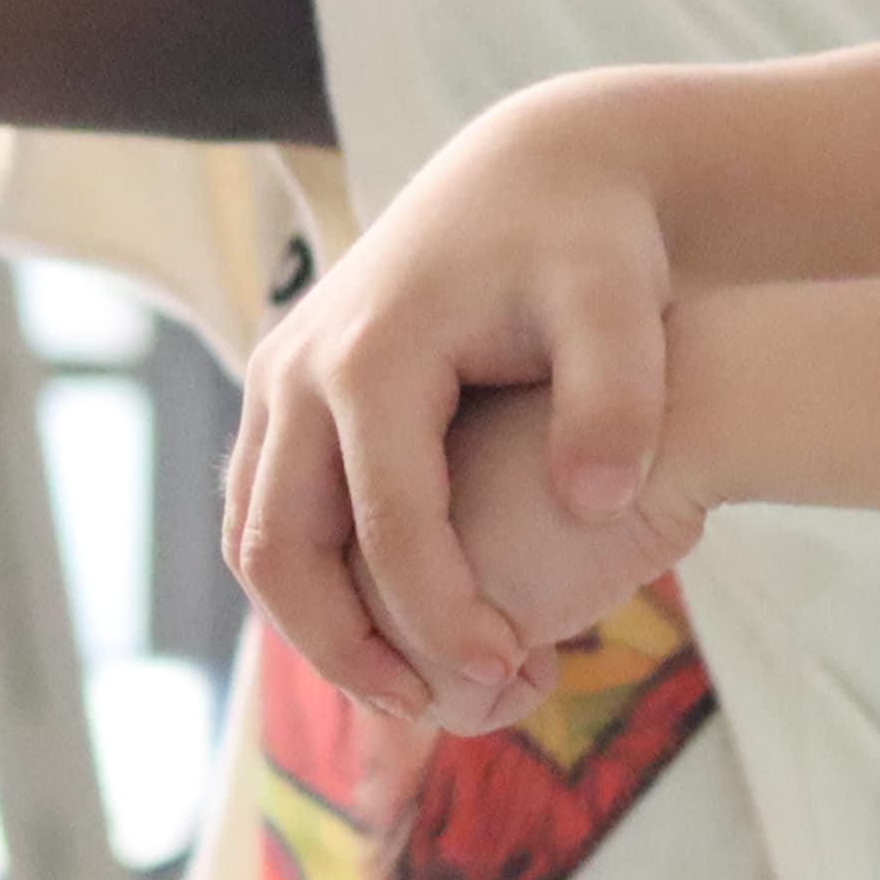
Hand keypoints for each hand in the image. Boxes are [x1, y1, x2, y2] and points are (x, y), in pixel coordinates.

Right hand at [227, 91, 681, 722]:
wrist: (537, 169)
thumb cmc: (591, 244)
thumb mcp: (622, 305)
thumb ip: (616, 400)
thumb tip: (593, 504)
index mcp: (374, 353)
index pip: (386, 522)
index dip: (438, 614)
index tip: (503, 674)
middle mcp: (300, 367)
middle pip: (279, 547)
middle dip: (343, 646)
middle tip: (428, 710)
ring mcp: (279, 378)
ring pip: (257, 538)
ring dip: (315, 626)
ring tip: (410, 689)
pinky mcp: (287, 393)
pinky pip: (269, 513)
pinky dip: (310, 583)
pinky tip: (389, 628)